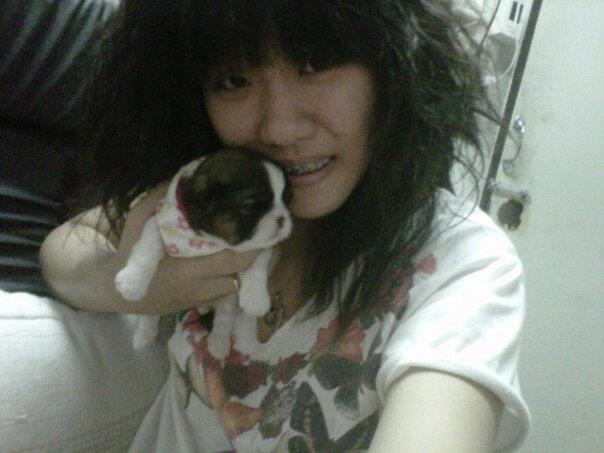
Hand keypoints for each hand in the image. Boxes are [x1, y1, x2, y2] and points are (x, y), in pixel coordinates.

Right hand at [41, 183, 261, 314]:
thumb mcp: (139, 219)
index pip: (236, 260)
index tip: (265, 223)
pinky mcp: (203, 303)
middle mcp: (201, 289)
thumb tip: (191, 172)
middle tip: (271, 230)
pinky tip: (244, 255)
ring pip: (243, 283)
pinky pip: (232, 288)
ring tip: (262, 240)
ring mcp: (204, 299)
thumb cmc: (129, 251)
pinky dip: (242, 273)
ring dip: (256, 265)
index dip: (256, 244)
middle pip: (248, 274)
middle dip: (264, 253)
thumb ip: (162, 196)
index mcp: (188, 271)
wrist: (115, 291)